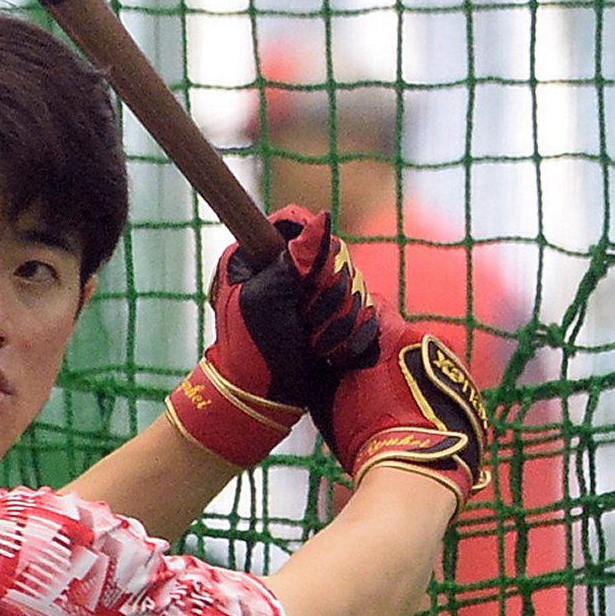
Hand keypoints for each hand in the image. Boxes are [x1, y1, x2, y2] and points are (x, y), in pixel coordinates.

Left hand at [166, 206, 379, 468]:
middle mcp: (287, 267)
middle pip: (334, 252)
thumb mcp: (267, 299)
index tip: (305, 275)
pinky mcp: (331, 314)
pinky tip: (328, 350)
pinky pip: (363, 308)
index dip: (308, 245)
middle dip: (325, 291)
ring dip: (336, 318)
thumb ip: (295, 260)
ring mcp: (312, 291)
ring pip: (353, 282)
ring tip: (312, 341)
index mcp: (259, 255)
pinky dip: (349, 332)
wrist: (263, 398)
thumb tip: (324, 217)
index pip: (296, 221)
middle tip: (302, 318)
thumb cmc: (251, 349)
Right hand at [315, 301, 491, 504]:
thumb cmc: (368, 433)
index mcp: (395, 333)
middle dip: (385, 355)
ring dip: (410, 378)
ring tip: (391, 410)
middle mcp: (431, 341)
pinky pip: (443, 388)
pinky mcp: (471, 396)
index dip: (355, 323)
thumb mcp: (329, 396)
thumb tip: (318, 358)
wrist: (417, 470)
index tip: (345, 342)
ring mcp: (455, 368)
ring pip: (425, 364)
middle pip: (402, 338)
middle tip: (365, 384)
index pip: (372, 307)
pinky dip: (430, 399)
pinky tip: (415, 423)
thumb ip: (326, 368)